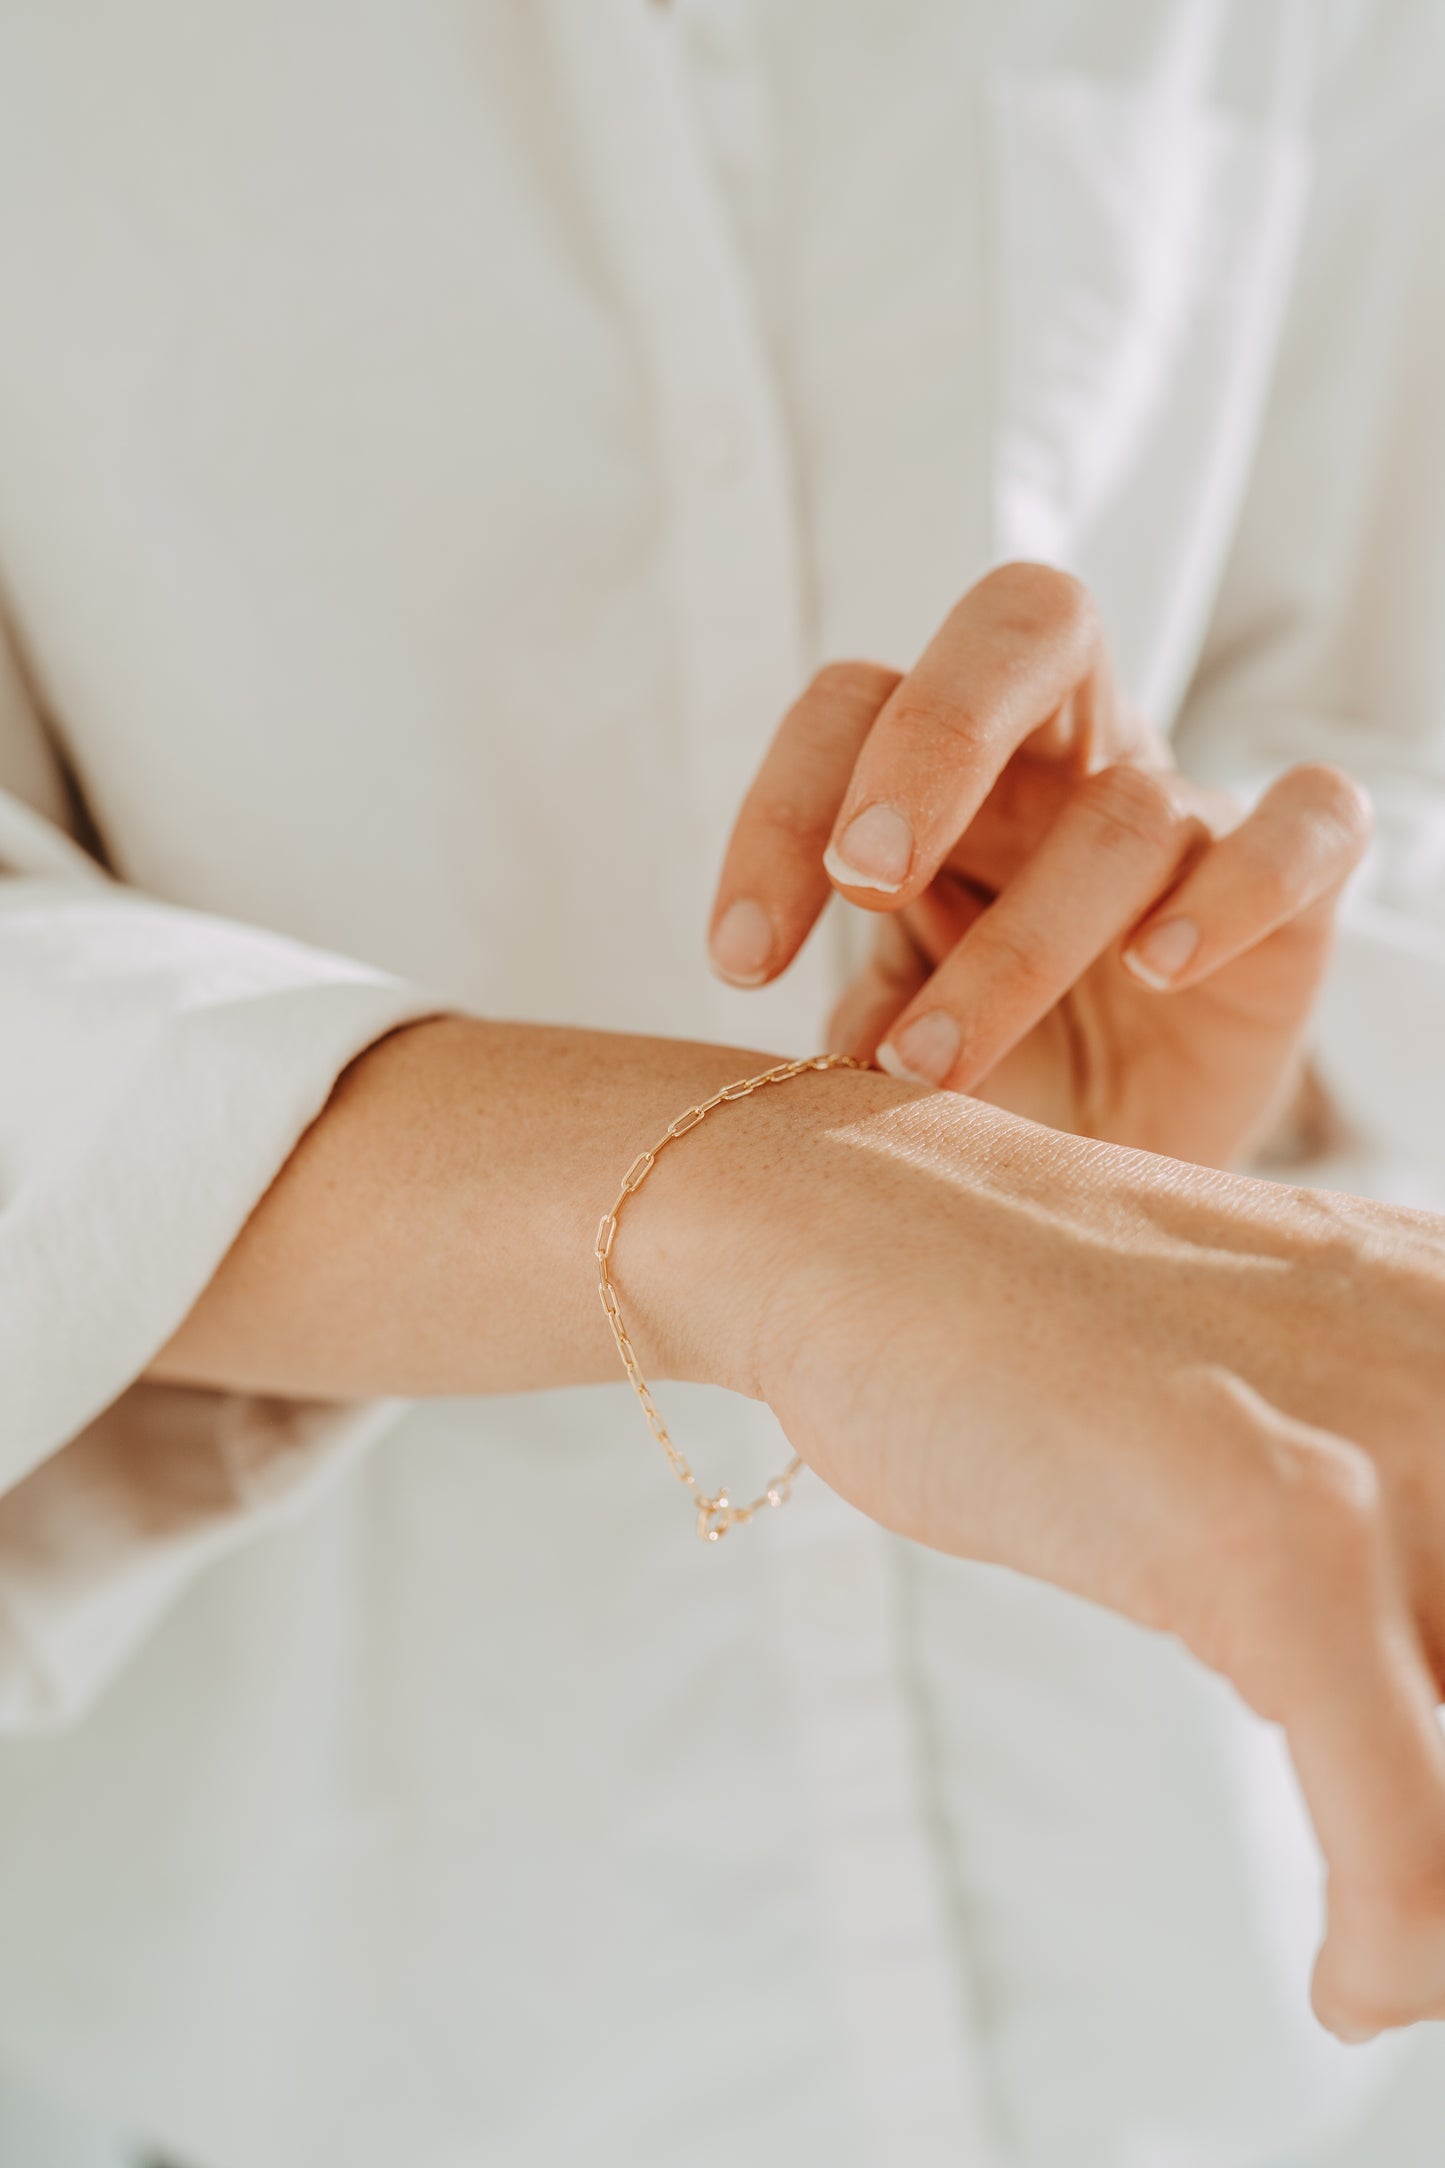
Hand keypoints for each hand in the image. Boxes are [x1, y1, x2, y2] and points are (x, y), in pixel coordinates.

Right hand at [656, 1066, 1444, 2045]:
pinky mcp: (1274, 1526)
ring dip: (1442, 1911)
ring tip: (1383, 1945)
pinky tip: (1346, 1981)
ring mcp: (1388, 1433)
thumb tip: (1436, 1757)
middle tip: (1407, 1892)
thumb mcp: (1277, 1394)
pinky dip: (1390, 1945)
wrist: (848, 1231)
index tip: (1426, 1829)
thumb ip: (1399, 1517)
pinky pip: (1407, 1834)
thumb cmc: (1030, 1334)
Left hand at [709, 564, 1370, 1165]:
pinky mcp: (1298, 891)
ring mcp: (1188, 816)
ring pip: (1128, 808)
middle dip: (933, 741)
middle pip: (1020, 628)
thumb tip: (825, 1058)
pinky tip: (1160, 971)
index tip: (740, 960)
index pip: (854, 704)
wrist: (1122, 1160)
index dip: (783, 809)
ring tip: (932, 1066)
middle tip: (864, 878)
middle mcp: (1069, 760)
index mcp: (948, 771)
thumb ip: (863, 1016)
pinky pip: (1307, 828)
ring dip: (1022, 943)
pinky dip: (1238, 890)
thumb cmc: (997, 1069)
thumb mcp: (901, 1033)